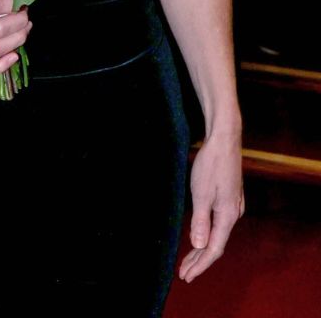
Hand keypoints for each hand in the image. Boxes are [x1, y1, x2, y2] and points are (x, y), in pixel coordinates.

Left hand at [178, 129, 243, 282]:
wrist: (224, 141)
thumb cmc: (211, 165)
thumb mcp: (202, 193)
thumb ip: (201, 220)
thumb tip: (200, 245)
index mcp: (227, 216)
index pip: (213, 249)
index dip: (200, 264)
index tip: (186, 276)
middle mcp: (234, 214)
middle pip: (216, 244)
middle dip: (199, 260)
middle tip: (183, 274)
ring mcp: (233, 206)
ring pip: (217, 234)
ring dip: (202, 249)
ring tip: (189, 261)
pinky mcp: (229, 199)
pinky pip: (218, 224)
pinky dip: (207, 234)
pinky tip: (200, 237)